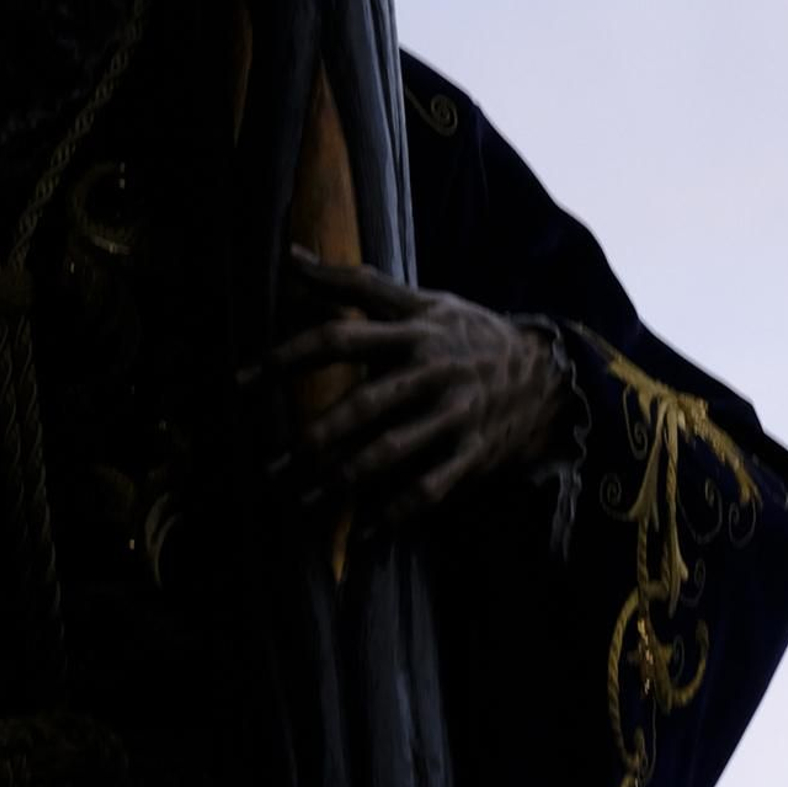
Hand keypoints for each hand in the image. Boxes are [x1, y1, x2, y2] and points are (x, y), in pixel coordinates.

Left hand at [263, 251, 568, 523]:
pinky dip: (393, 513)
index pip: (339, 338)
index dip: (287, 358)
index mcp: (413, 329)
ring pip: (391, 453)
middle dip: (312, 439)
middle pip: (363, 405)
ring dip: (340, 482)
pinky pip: (429, 489)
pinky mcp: (473, 452)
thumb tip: (288, 255)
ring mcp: (455, 413)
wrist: (547, 372)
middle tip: (270, 466)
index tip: (240, 383)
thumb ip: (353, 284)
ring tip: (299, 502)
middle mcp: (431, 370)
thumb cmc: (467, 332)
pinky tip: (359, 530)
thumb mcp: (420, 301)